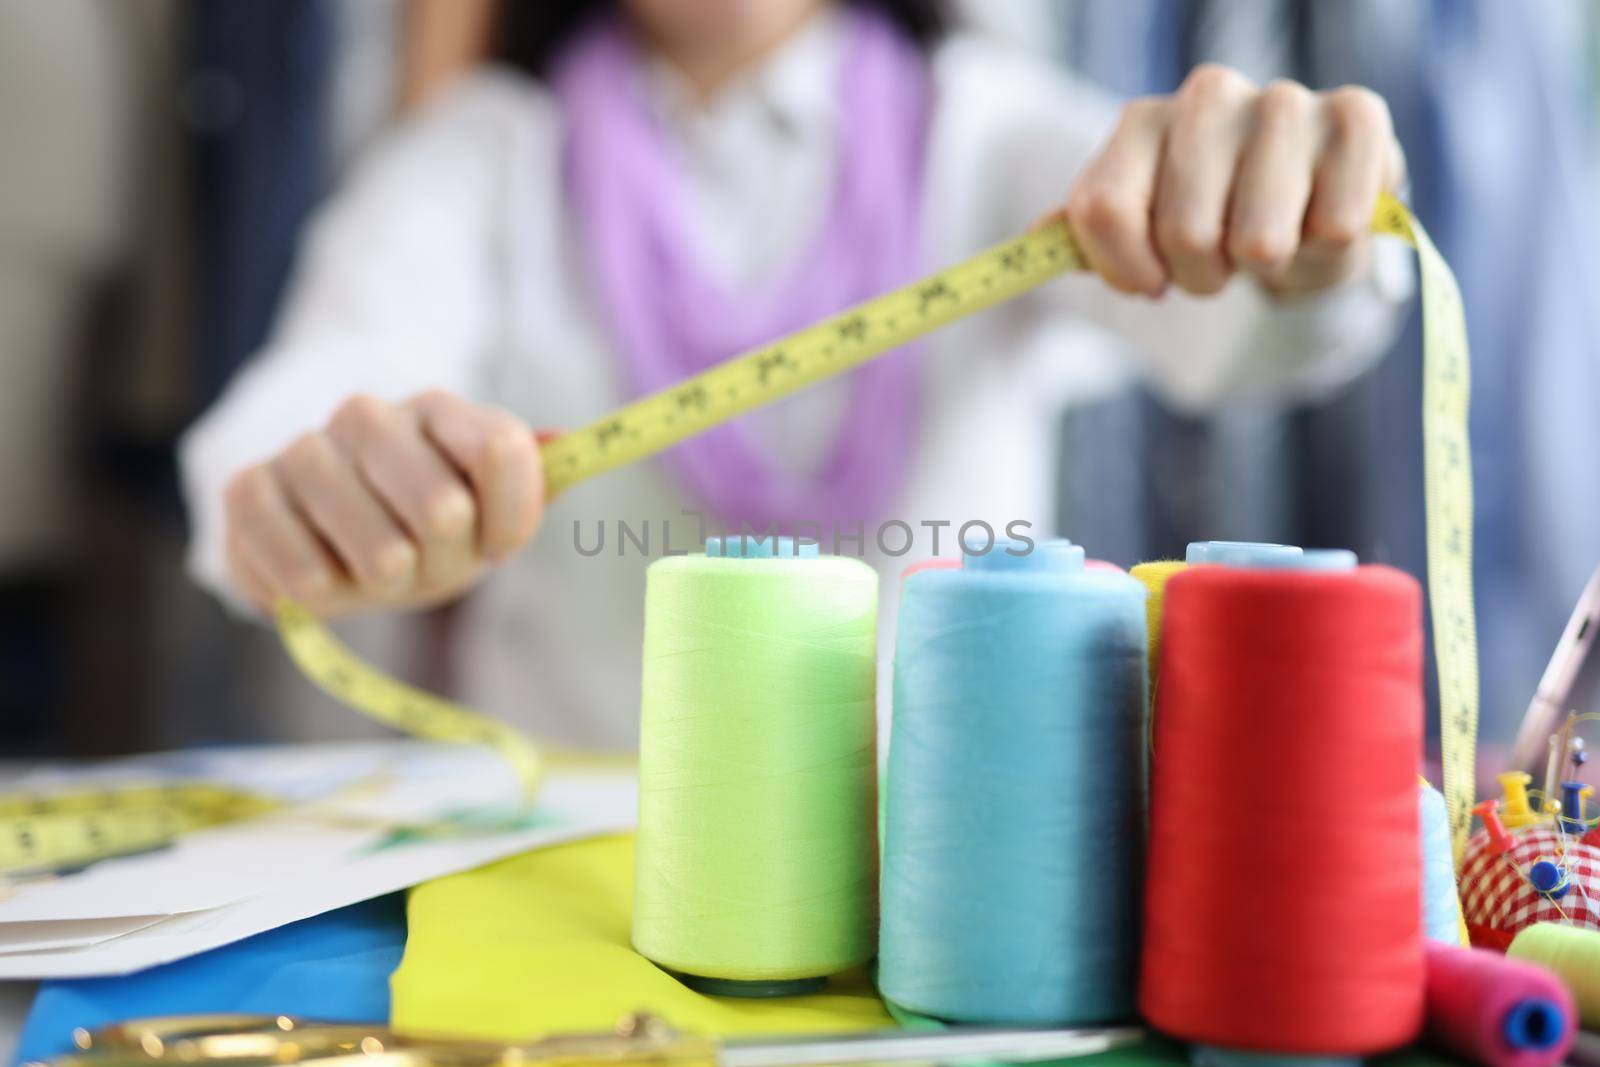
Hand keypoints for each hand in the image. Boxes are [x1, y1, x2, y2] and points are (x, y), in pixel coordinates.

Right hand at [223, 390, 545, 616]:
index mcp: (441, 411)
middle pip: (445, 509)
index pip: (501, 448)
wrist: (321, 537)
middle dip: (444, 560)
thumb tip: (565, 446)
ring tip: (374, 568)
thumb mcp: (484, 509)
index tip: (499, 547)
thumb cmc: (420, 525)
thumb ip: (531, 481)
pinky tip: (324, 574)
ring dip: (386, 584)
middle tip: (425, 560)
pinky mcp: (247, 491)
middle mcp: (371, 415)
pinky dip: (328, 598)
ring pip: (379, 553)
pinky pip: (306, 576)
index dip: (512, 516)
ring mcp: (305, 448)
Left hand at [1061, 65, 1405, 296]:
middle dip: (1202, 275)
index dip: (1125, 270)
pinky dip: (1325, 250)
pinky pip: (1332, 227)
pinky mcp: (1357, 118)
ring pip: (1258, 241)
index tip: (1150, 283)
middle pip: (1184, 234)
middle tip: (1223, 260)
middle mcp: (1206, 95)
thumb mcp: (1143, 231)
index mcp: (1141, 122)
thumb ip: (1090, 235)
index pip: (1102, 210)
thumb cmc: (1217, 222)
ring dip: (1267, 267)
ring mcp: (1283, 101)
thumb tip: (1038, 236)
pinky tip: (1320, 220)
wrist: (1309, 209)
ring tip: (1272, 240)